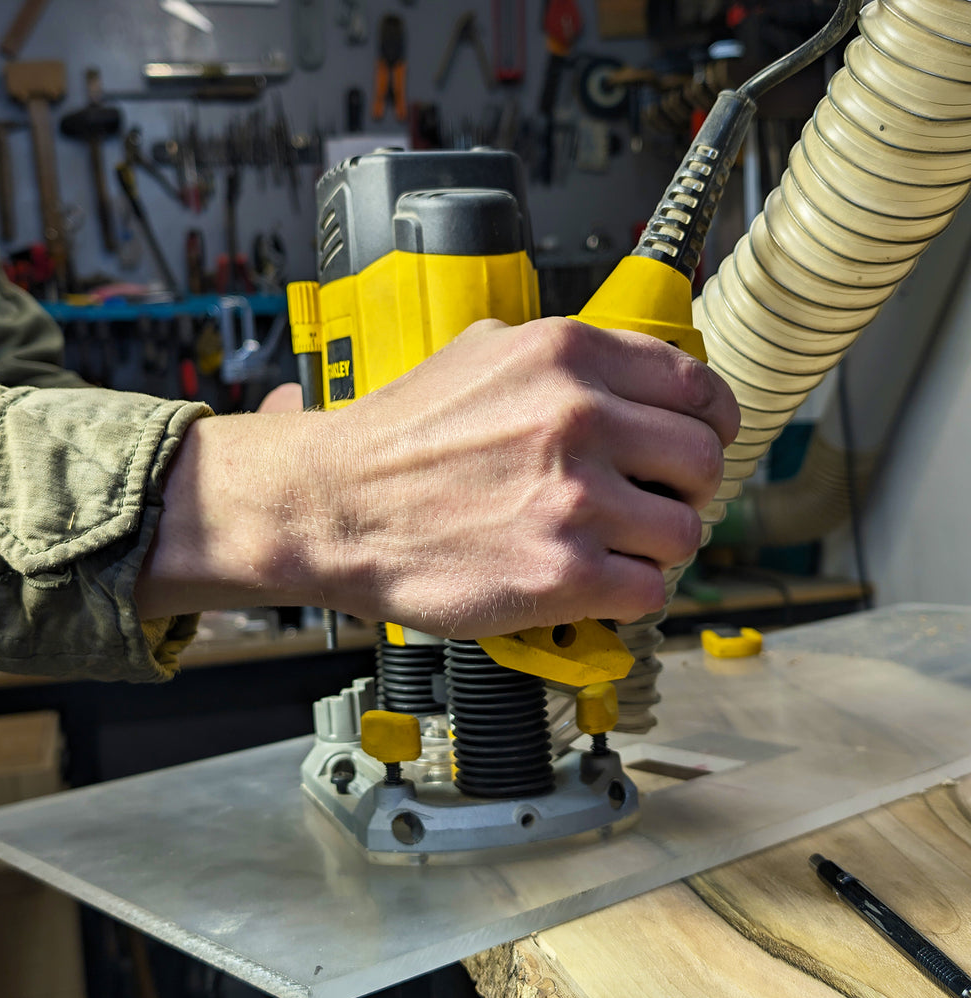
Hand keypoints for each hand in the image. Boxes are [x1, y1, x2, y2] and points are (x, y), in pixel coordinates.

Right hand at [136, 317, 738, 634]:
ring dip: (656, 548)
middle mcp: (579, 419)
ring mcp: (574, 499)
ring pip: (684, 531)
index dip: (711, 424)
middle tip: (653, 505)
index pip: (697, 388)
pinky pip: (650, 591)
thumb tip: (632, 376)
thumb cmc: (397, 440)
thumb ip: (564, 359)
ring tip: (615, 550)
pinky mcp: (562, 574)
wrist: (333, 508)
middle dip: (685, 489)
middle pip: (703, 461)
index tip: (703, 443)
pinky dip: (629, 596)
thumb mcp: (481, 354)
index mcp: (567, 356)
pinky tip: (593, 585)